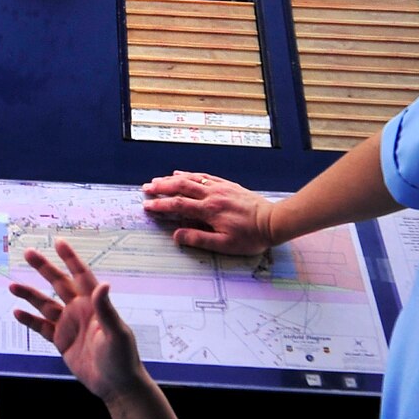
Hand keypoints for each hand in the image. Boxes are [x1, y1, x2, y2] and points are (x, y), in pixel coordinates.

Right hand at [9, 239, 147, 403]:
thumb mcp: (116, 332)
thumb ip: (106, 309)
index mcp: (94, 304)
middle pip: (58, 284)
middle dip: (44, 268)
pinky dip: (30, 320)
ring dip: (30, 295)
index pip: (81, 275)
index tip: (59, 242)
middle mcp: (80, 310)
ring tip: (12, 286)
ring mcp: (69, 325)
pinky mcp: (62, 341)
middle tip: (28, 253)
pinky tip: (17, 313)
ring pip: (45, 305)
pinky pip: (42, 327)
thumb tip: (104, 284)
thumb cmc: (122, 358)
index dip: (70, 258)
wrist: (116, 385)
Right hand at [141, 171, 275, 254]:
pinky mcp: (228, 185)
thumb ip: (199, 239)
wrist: (273, 221)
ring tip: (158, 180)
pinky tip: (182, 174)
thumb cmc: (251, 236)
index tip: (147, 206)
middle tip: (146, 188)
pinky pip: (205, 176)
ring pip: (191, 179)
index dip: (161, 205)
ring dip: (172, 179)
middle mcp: (212, 195)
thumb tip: (177, 235)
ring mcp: (220, 188)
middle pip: (181, 187)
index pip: (178, 205)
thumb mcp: (225, 244)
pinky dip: (191, 174)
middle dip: (161, 187)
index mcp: (209, 210)